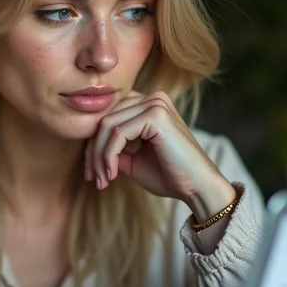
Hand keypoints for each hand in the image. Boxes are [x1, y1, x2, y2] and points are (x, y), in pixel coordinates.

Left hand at [85, 91, 234, 219]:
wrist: (197, 188)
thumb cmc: (169, 175)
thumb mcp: (133, 160)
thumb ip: (113, 149)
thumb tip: (89, 149)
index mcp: (147, 104)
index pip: (108, 116)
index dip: (93, 144)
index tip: (91, 173)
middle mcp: (152, 98)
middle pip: (104, 119)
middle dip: (92, 151)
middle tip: (93, 178)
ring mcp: (155, 103)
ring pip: (107, 126)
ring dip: (98, 156)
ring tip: (102, 179)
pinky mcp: (156, 115)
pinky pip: (118, 133)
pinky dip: (108, 155)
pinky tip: (111, 174)